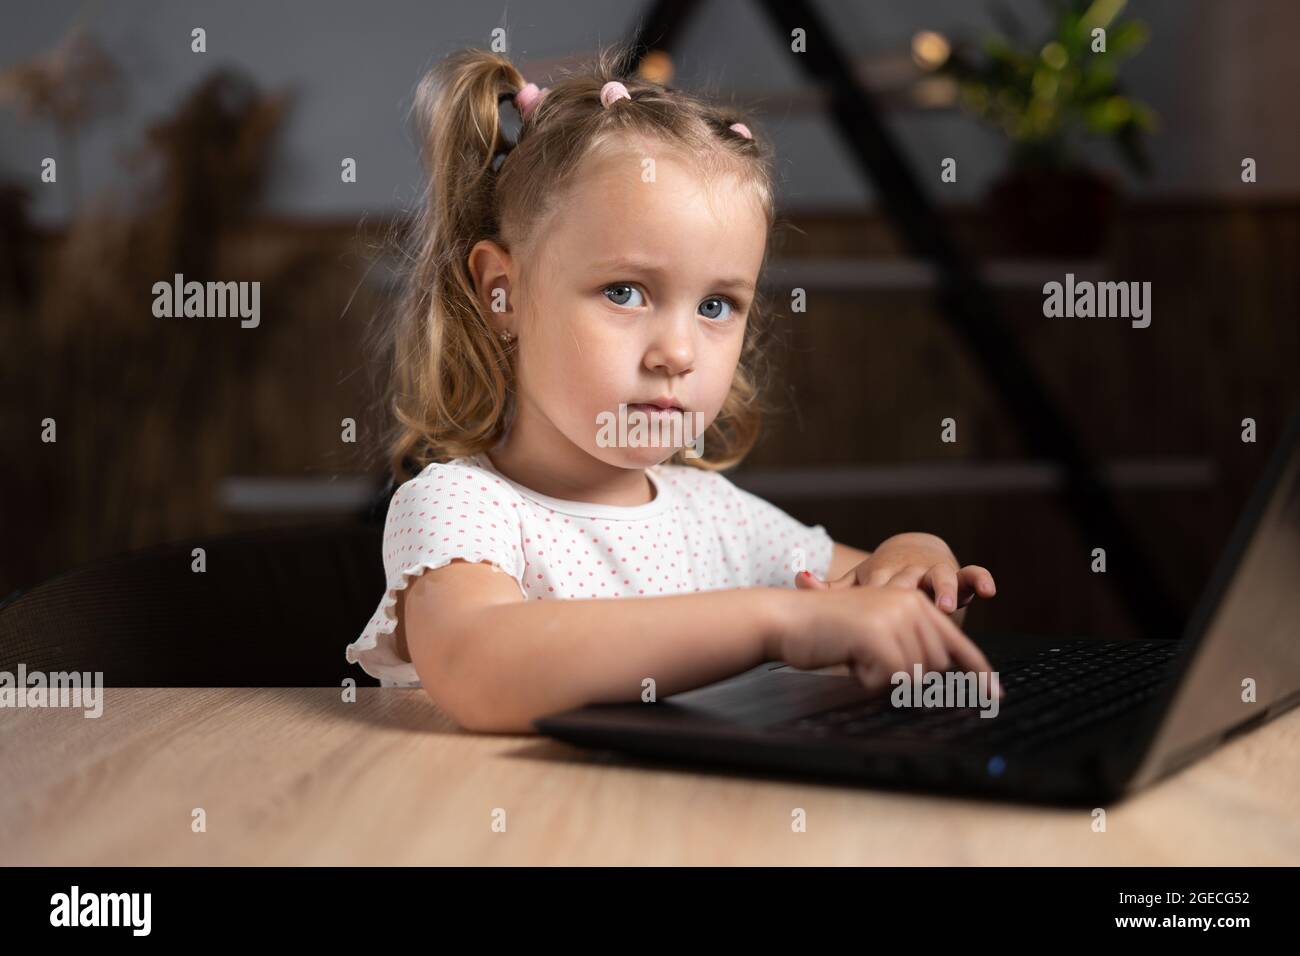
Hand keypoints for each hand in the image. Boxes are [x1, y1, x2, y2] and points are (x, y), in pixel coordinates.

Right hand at [773, 585, 1000, 696]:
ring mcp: (896, 617)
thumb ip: (906, 647)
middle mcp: (911, 604)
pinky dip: (869, 681)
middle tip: (870, 664)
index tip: (994, 696)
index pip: (956, 643)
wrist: (784, 619)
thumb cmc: (823, 631)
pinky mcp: (879, 634)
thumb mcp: (874, 633)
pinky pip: (892, 680)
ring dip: (883, 679)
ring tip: (857, 657)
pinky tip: (850, 661)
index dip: (978, 672)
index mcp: (913, 601)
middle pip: (936, 667)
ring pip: (915, 676)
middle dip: (906, 678)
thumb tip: (935, 682)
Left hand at [795, 533, 994, 613]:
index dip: (875, 608)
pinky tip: (989, 591)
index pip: (877, 591)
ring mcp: (935, 572)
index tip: (871, 624)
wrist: (909, 551)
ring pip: (943, 577)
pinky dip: (980, 580)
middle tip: (909, 618)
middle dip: (911, 603)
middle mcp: (910, 571)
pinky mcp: (958, 576)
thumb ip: (828, 588)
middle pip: (911, 585)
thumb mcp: (855, 584)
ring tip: (948, 608)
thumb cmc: (878, 579)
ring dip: (946, 591)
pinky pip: (972, 574)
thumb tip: (797, 576)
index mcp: (881, 575)